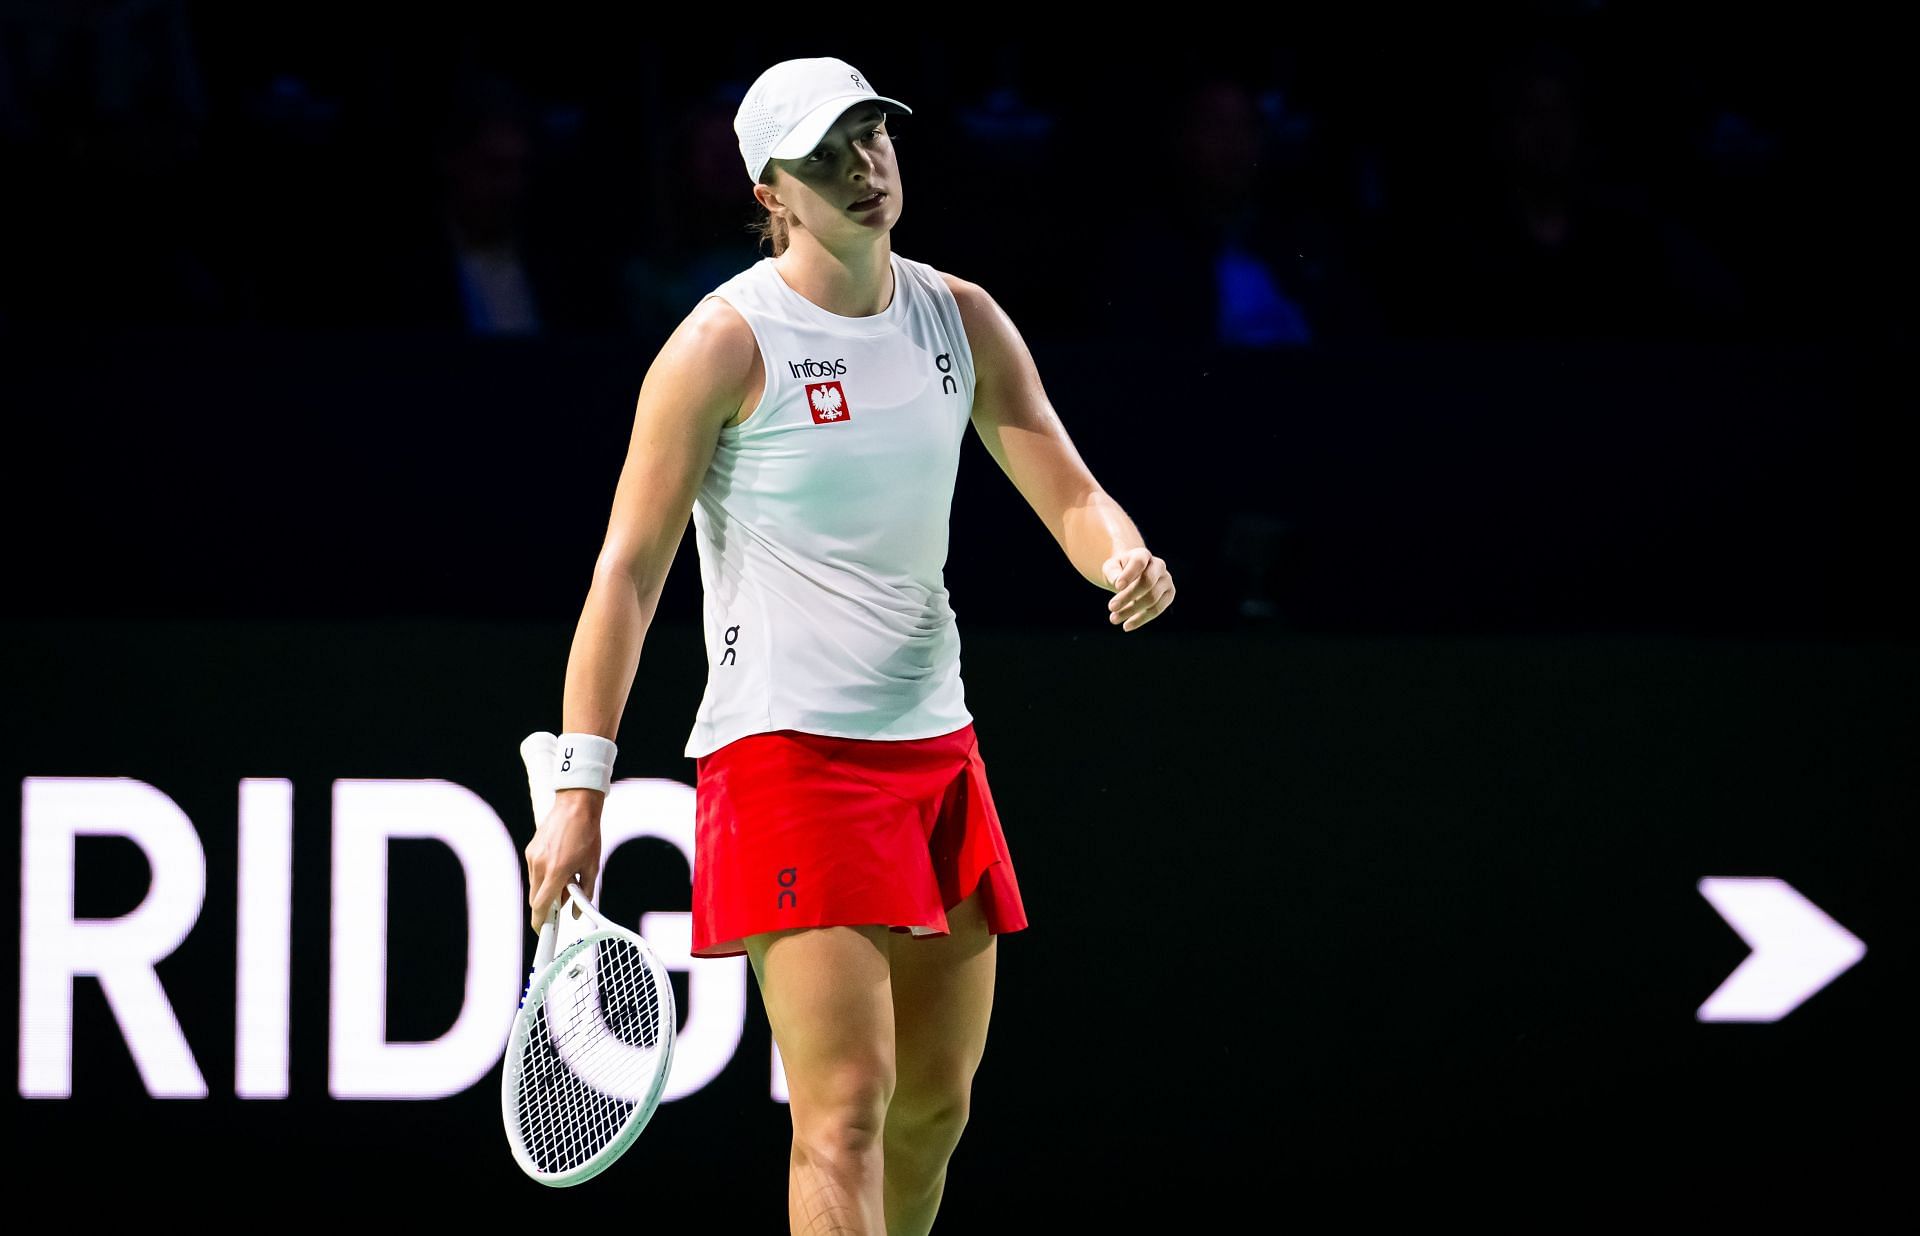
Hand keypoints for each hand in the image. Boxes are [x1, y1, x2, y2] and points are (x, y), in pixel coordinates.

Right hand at [524, 790, 603, 932]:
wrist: (576, 805)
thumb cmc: (587, 834)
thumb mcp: (592, 866)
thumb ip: (585, 893)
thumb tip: (577, 913)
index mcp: (556, 871)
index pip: (542, 905)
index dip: (541, 922)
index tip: (543, 932)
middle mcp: (540, 865)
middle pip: (535, 899)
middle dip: (547, 907)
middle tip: (563, 904)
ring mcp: (532, 857)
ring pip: (534, 886)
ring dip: (546, 891)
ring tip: (567, 879)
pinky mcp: (530, 850)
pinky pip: (534, 872)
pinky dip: (543, 877)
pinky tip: (559, 866)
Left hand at [1103, 547, 1174, 631]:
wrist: (1132, 576)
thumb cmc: (1119, 570)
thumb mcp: (1111, 568)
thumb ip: (1112, 573)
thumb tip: (1117, 584)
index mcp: (1143, 555)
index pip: (1139, 563)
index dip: (1129, 575)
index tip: (1116, 587)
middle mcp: (1159, 566)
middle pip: (1147, 582)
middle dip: (1128, 596)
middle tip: (1111, 607)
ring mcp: (1166, 581)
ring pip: (1152, 599)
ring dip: (1132, 611)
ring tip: (1114, 619)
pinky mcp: (1169, 596)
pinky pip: (1157, 610)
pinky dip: (1141, 619)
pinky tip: (1126, 625)